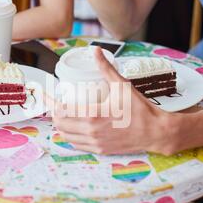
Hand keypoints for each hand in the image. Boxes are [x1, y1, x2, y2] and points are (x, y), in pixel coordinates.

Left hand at [48, 47, 182, 155]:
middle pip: (60, 124)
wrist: (155, 132)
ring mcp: (95, 143)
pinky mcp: (100, 150)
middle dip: (55, 113)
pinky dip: (71, 136)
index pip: (61, 110)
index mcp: (93, 115)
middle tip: (56, 103)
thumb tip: (96, 51)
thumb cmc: (140, 109)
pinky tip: (74, 129)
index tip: (46, 95)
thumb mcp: (122, 86)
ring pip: (66, 136)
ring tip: (63, 115)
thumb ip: (106, 68)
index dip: (50, 102)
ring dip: (61, 125)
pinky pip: (78, 145)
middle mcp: (91, 131)